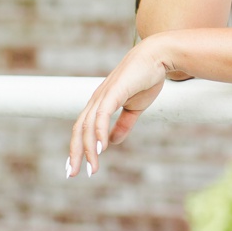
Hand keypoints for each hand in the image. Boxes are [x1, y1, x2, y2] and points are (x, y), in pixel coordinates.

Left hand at [66, 37, 171, 177]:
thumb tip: (113, 142)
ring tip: (91, 167)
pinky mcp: (114, 92)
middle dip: (75, 153)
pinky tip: (100, 147)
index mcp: (100, 103)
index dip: (77, 148)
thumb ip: (124, 124)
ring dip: (88, 148)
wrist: (158, 56)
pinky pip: (102, 115)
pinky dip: (99, 131)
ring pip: (88, 126)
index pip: (82, 128)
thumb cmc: (146, 78)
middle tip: (73, 174)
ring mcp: (104, 95)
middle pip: (79, 130)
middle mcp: (97, 100)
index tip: (75, 167)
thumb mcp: (135, 108)